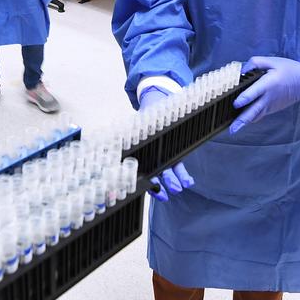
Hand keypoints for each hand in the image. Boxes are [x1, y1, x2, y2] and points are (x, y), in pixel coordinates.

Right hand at [137, 86, 193, 200]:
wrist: (157, 106)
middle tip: (164, 193)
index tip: (148, 188)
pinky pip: (179, 167)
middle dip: (160, 186)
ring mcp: (164, 158)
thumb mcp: (136, 126)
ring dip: (173, 183)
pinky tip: (189, 181)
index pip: (142, 172)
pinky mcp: (175, 155)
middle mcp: (152, 158)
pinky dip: (184, 176)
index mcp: (142, 154)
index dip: (144, 183)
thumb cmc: (146, 118)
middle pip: (155, 175)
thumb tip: (111, 139)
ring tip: (179, 188)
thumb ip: (129, 133)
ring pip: (168, 174)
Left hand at [229, 56, 299, 133]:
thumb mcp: (272, 61)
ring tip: (234, 128)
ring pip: (255, 116)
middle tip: (232, 129)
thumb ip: (255, 63)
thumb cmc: (288, 69)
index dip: (244, 99)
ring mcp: (270, 106)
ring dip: (244, 122)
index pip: (254, 93)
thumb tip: (241, 70)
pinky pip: (259, 115)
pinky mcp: (272, 109)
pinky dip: (251, 118)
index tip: (235, 104)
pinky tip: (242, 120)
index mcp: (268, 84)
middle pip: (253, 111)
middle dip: (242, 120)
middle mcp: (268, 98)